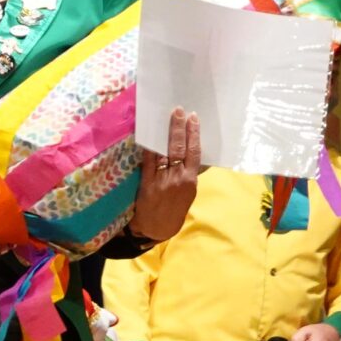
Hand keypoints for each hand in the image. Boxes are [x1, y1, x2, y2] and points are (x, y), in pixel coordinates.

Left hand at [130, 110, 203, 241]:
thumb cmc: (173, 214)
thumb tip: (190, 158)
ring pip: (164, 151)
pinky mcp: (146, 182)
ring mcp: (161, 179)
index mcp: (190, 181)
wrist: (154, 230)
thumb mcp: (188, 197)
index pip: (194, 152)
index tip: (193, 119)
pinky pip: (148, 161)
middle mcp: (177, 178)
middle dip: (179, 128)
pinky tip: (149, 135)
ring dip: (165, 133)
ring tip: (167, 118)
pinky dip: (149, 147)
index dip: (194, 134)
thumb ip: (188, 177)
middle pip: (179, 148)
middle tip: (178, 110)